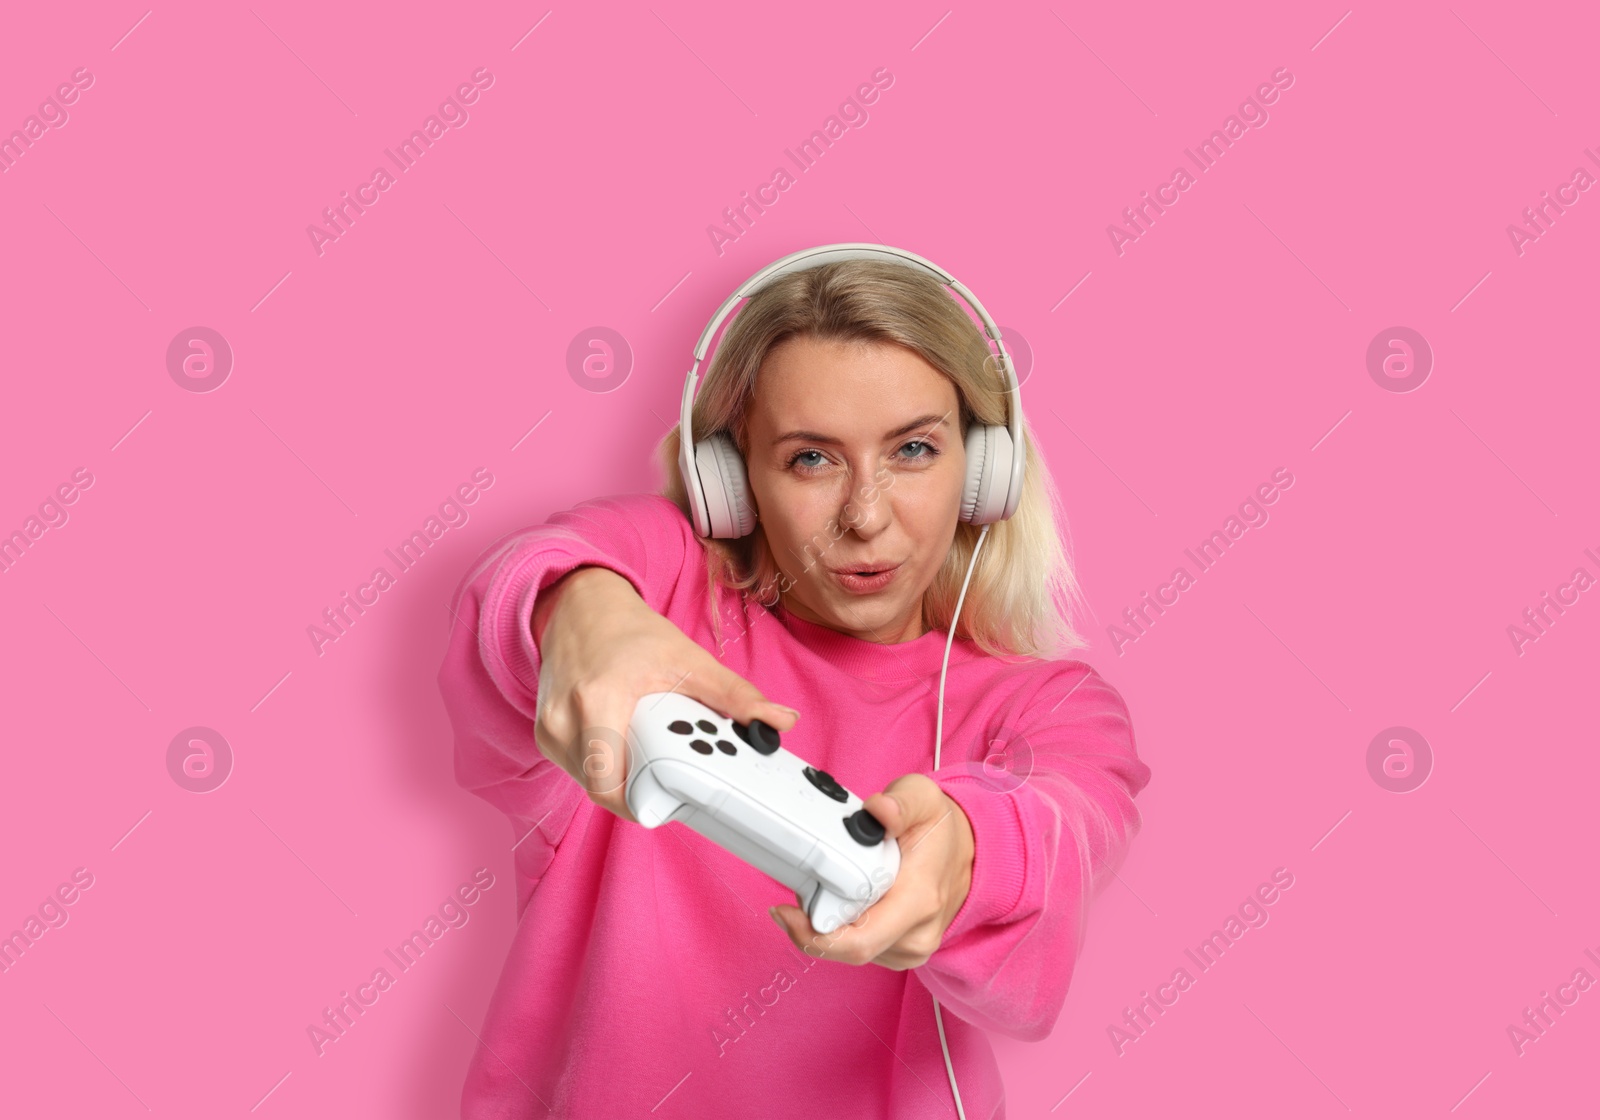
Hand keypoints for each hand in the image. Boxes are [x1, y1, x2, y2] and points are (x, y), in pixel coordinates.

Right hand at [531, 566, 799, 821]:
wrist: (580, 607)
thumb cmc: (631, 633)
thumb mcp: (688, 659)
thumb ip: (736, 695)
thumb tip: (781, 721)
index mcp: (597, 699)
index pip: (612, 784)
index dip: (646, 801)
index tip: (679, 799)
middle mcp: (564, 719)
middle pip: (605, 788)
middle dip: (642, 792)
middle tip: (674, 782)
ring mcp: (549, 730)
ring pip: (591, 785)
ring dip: (624, 783)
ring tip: (655, 762)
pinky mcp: (545, 736)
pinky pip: (580, 771)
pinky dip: (607, 770)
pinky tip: (631, 752)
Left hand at [769, 773, 974, 969]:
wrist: (968, 853)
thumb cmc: (941, 828)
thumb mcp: (924, 798)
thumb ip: (901, 802)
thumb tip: (878, 811)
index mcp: (918, 900)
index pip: (857, 941)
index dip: (812, 934)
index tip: (784, 910)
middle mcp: (916, 934)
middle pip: (845, 948)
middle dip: (813, 922)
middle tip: (803, 886)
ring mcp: (910, 949)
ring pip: (849, 949)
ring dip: (828, 924)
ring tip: (827, 885)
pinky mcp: (901, 952)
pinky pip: (859, 948)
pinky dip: (843, 927)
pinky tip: (843, 899)